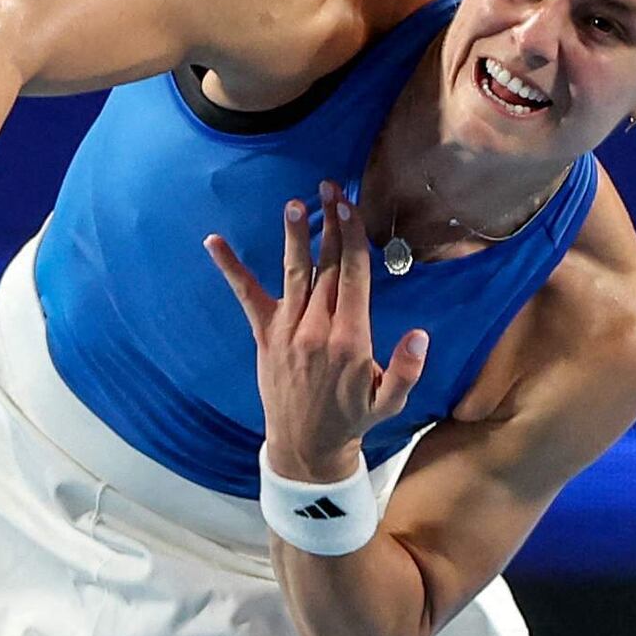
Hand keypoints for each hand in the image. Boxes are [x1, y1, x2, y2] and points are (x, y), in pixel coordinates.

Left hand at [200, 180, 429, 483]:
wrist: (306, 449)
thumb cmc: (353, 421)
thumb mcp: (390, 403)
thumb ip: (407, 370)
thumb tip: (421, 336)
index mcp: (351, 339)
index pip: (353, 277)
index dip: (352, 238)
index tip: (351, 207)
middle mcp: (317, 329)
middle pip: (327, 266)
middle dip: (330, 224)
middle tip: (332, 187)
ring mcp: (288, 331)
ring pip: (294, 273)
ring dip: (295, 235)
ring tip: (296, 202)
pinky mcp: (265, 336)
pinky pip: (246, 297)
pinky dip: (230, 268)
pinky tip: (213, 241)